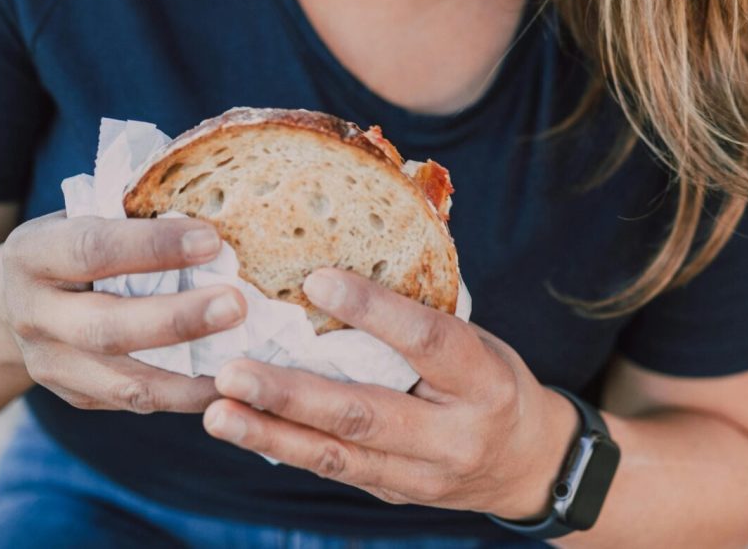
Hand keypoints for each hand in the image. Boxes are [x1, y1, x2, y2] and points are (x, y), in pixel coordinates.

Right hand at [0, 211, 247, 413]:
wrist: (18, 297)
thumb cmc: (77, 241)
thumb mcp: (88, 215)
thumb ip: (135, 219)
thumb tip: (217, 220)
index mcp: (32, 254)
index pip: (93, 249)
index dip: (153, 246)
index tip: (212, 240)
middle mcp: (30, 314)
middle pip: (107, 327)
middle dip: (177, 319)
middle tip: (236, 305)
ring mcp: (49, 364)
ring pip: (124, 381)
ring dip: (189, 374)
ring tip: (243, 358)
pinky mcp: (74, 396)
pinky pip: (135, 402)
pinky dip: (185, 395)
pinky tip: (225, 382)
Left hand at [202, 268, 575, 516]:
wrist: (530, 465)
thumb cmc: (492, 378)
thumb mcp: (479, 337)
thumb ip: (421, 311)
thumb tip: (346, 253)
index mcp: (483, 380)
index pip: (426, 340)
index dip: (373, 309)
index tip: (316, 278)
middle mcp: (453, 436)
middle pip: (364, 414)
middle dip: (292, 395)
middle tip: (233, 372)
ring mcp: (421, 476)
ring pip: (336, 457)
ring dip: (270, 433)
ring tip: (218, 412)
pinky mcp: (392, 494)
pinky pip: (332, 470)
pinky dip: (283, 447)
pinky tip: (242, 426)